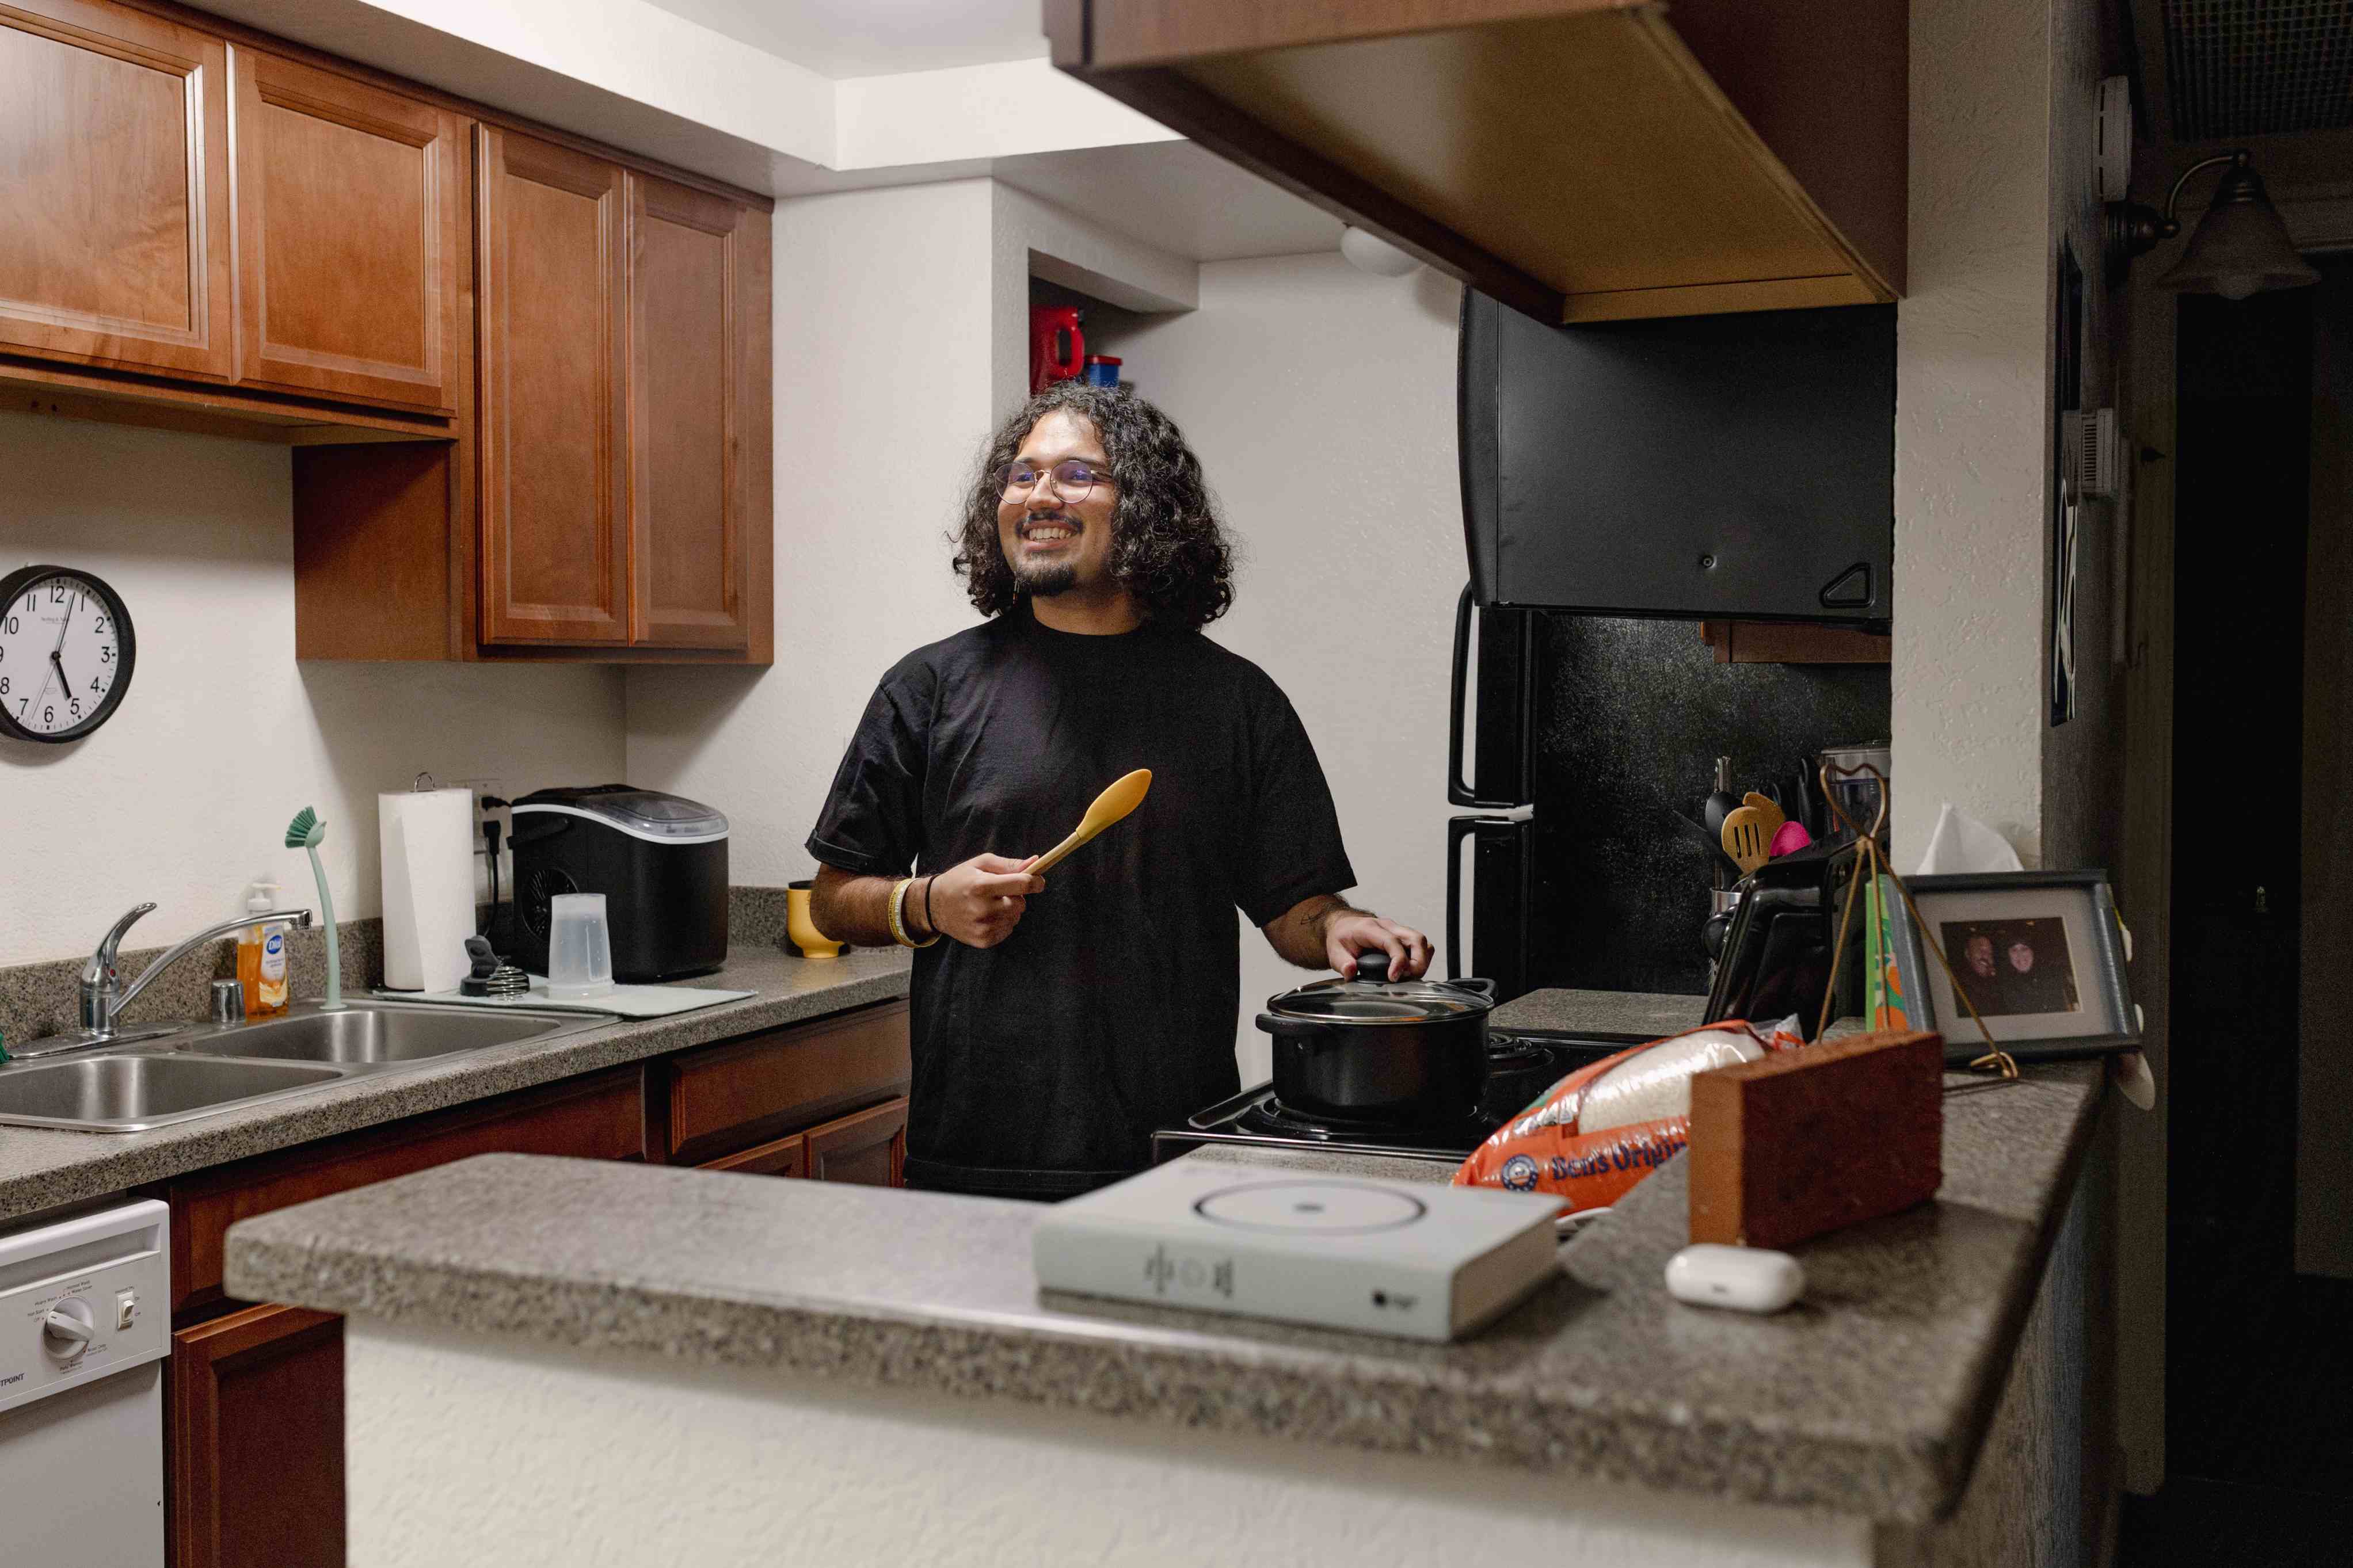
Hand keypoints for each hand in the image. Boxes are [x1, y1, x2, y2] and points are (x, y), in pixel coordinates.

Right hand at [921, 853, 1043, 947]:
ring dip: (1010, 910)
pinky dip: (1003, 922)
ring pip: (1015, 917)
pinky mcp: (983, 940)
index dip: (1035, 881)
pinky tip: (987, 916)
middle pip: (1021, 903)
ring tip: (991, 904)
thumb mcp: (980, 864)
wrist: (934, 905)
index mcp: (982, 886)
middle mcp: (983, 909)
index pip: (1022, 884)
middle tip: (1000, 892)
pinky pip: (1008, 930)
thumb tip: (1034, 862)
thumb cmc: (959, 880)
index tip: (1037, 881)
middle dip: (1016, 896)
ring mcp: (983, 927)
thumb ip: (1008, 864)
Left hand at [1325, 913, 1431, 979]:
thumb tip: (1350, 971)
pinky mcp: (1402, 937)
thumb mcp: (1334, 951)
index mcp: (1370, 928)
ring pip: (1421, 941)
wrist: (1343, 927)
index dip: (1398, 960)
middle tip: (1408, 978)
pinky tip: (1410, 970)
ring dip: (1422, 960)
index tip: (1394, 977)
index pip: (1392, 941)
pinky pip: (1420, 945)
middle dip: (1418, 962)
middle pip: (1415, 938)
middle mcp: (1387, 926)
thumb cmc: (1341, 938)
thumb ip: (1342, 963)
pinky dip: (1422, 958)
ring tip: (1410, 976)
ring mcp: (1397, 930)